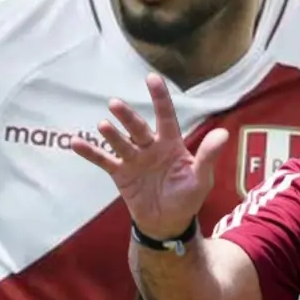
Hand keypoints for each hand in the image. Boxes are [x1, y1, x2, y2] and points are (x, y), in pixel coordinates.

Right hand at [71, 73, 227, 237]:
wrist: (168, 222)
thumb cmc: (187, 196)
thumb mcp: (201, 178)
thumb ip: (208, 156)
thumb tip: (223, 134)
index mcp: (172, 144)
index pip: (166, 116)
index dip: (160, 98)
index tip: (151, 78)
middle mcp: (151, 147)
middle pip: (138, 128)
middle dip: (128, 117)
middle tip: (115, 104)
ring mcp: (134, 159)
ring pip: (121, 142)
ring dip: (112, 133)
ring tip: (103, 125)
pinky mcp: (120, 174)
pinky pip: (104, 161)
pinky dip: (90, 153)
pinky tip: (75, 142)